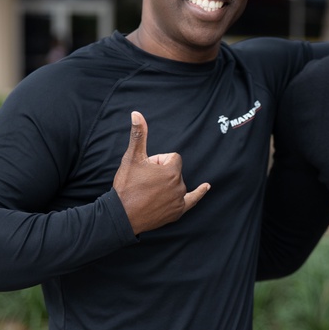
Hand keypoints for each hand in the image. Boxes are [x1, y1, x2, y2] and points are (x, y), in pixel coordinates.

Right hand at [112, 111, 209, 234]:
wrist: (122, 215)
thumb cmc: (127, 186)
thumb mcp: (132, 158)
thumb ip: (139, 135)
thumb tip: (136, 114)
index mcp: (172, 171)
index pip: (172, 158)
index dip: (158, 161)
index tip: (146, 170)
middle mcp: (179, 185)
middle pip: (174, 171)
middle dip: (161, 174)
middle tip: (144, 183)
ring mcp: (179, 200)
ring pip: (177, 184)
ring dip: (167, 185)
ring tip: (149, 193)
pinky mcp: (177, 212)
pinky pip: (192, 200)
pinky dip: (199, 193)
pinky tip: (206, 187)